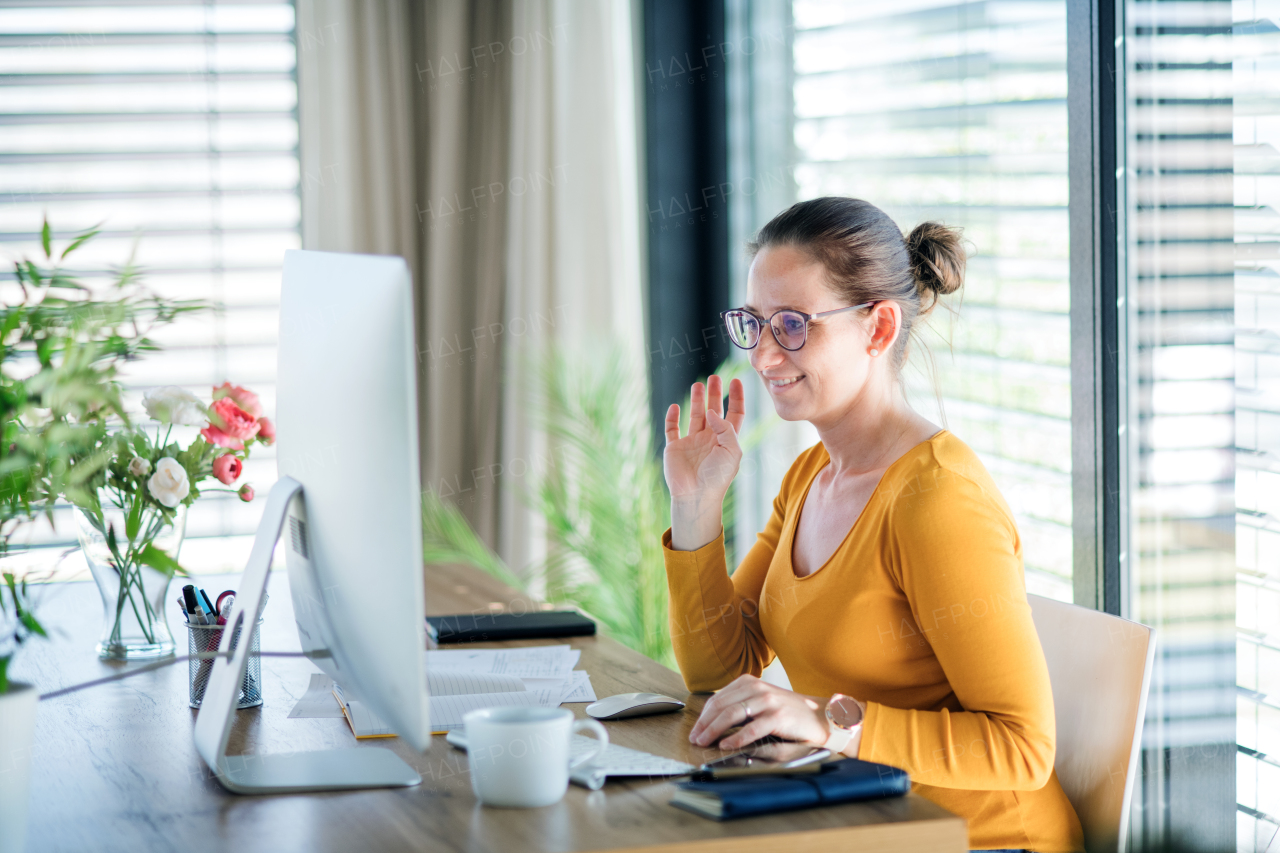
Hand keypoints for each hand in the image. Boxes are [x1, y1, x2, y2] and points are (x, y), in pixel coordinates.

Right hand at [664, 375, 744, 550]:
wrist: (696, 496)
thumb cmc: (718, 476)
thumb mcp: (732, 451)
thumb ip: (725, 428)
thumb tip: (712, 411)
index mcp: (727, 440)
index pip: (734, 413)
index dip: (736, 397)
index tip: (736, 380)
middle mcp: (710, 438)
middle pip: (714, 410)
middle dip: (715, 394)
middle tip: (714, 378)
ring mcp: (692, 442)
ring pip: (695, 415)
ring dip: (697, 400)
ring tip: (698, 385)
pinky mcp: (675, 447)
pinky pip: (672, 429)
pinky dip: (672, 417)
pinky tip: (676, 407)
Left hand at [689, 674, 829, 751]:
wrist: (818, 716)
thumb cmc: (787, 712)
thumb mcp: (761, 702)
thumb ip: (740, 705)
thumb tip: (713, 722)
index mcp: (749, 682)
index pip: (717, 698)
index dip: (703, 716)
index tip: (695, 730)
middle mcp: (757, 688)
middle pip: (721, 706)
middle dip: (704, 724)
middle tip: (695, 739)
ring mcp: (768, 701)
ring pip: (732, 714)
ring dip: (714, 730)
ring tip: (705, 742)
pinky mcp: (778, 716)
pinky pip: (752, 728)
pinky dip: (736, 738)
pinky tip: (727, 745)